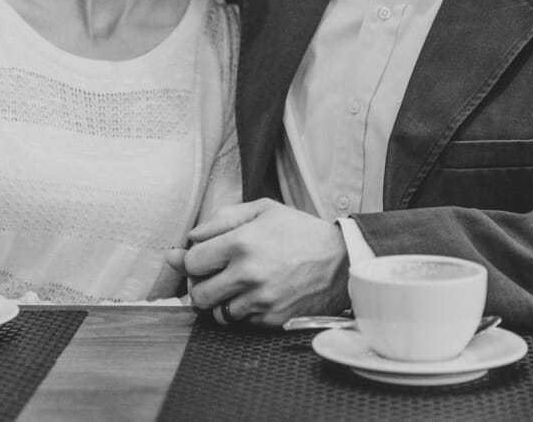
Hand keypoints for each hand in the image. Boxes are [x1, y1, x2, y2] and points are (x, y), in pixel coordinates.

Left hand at [169, 199, 349, 327]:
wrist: (341, 262)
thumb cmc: (301, 232)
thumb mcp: (264, 210)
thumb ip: (222, 219)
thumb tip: (191, 237)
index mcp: (240, 243)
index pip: (192, 263)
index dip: (193, 261)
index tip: (202, 259)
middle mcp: (247, 274)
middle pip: (198, 294)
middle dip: (201, 285)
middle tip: (215, 276)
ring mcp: (259, 300)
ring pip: (217, 313)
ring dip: (221, 302)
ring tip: (236, 287)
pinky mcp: (271, 319)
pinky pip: (241, 322)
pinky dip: (243, 312)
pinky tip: (256, 296)